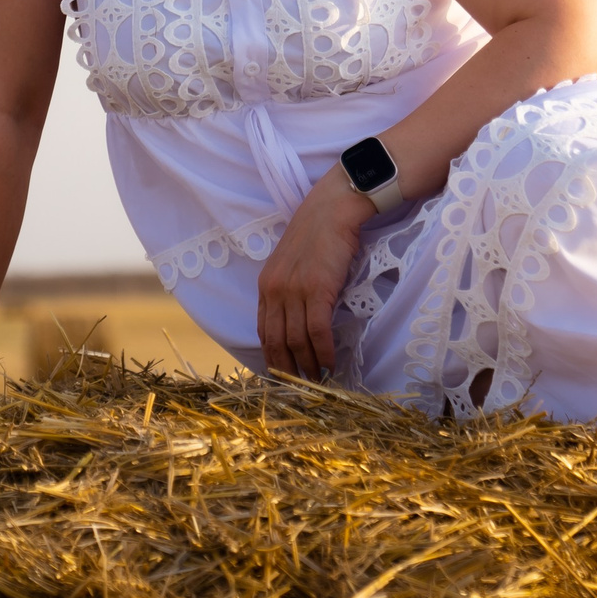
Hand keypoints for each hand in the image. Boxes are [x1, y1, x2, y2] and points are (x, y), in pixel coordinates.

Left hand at [255, 169, 374, 378]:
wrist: (333, 208)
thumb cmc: (318, 233)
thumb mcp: (291, 263)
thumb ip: (288, 289)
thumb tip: (298, 319)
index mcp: (266, 285)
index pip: (263, 330)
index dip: (272, 356)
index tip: (282, 375)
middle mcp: (275, 290)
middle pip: (277, 341)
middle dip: (288, 369)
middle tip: (300, 389)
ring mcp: (295, 290)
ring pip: (297, 340)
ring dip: (308, 365)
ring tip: (318, 382)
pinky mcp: (317, 289)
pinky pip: (318, 331)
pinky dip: (324, 352)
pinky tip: (330, 364)